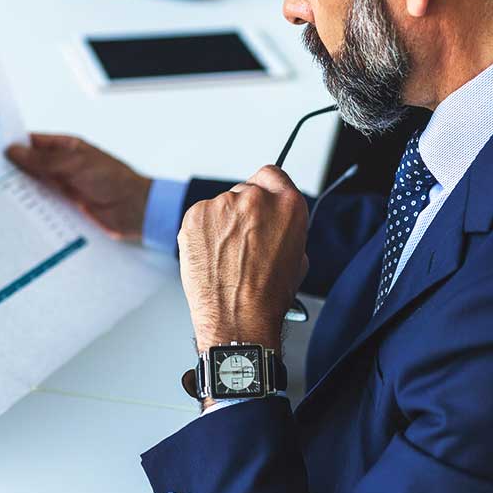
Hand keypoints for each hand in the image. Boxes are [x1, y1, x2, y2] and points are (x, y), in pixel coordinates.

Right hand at [5, 134, 151, 240]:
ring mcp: (63, 187)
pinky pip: (42, 205)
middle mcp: (62, 166)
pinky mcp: (65, 208)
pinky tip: (13, 213)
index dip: (11, 144)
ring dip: (18, 190)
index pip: (32, 142)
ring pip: (33, 186)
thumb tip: (13, 151)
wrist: (136, 211)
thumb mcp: (75, 165)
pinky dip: (29, 208)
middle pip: (29, 166)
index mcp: (66, 147)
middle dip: (9, 170)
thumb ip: (44, 160)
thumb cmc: (113, 181)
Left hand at [177, 165, 308, 353]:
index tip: (260, 200)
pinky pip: (201, 217)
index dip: (266, 189)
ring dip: (222, 223)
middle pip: (246, 190)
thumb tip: (272, 221)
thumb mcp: (296, 256)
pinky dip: (203, 232)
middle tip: (242, 241)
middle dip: (243, 212)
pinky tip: (212, 256)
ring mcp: (222, 205)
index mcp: (287, 204)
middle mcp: (255, 198)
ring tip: (226, 256)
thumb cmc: (267, 295)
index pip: (272, 174)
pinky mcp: (195, 215)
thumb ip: (284, 227)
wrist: (237, 317)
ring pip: (221, 205)